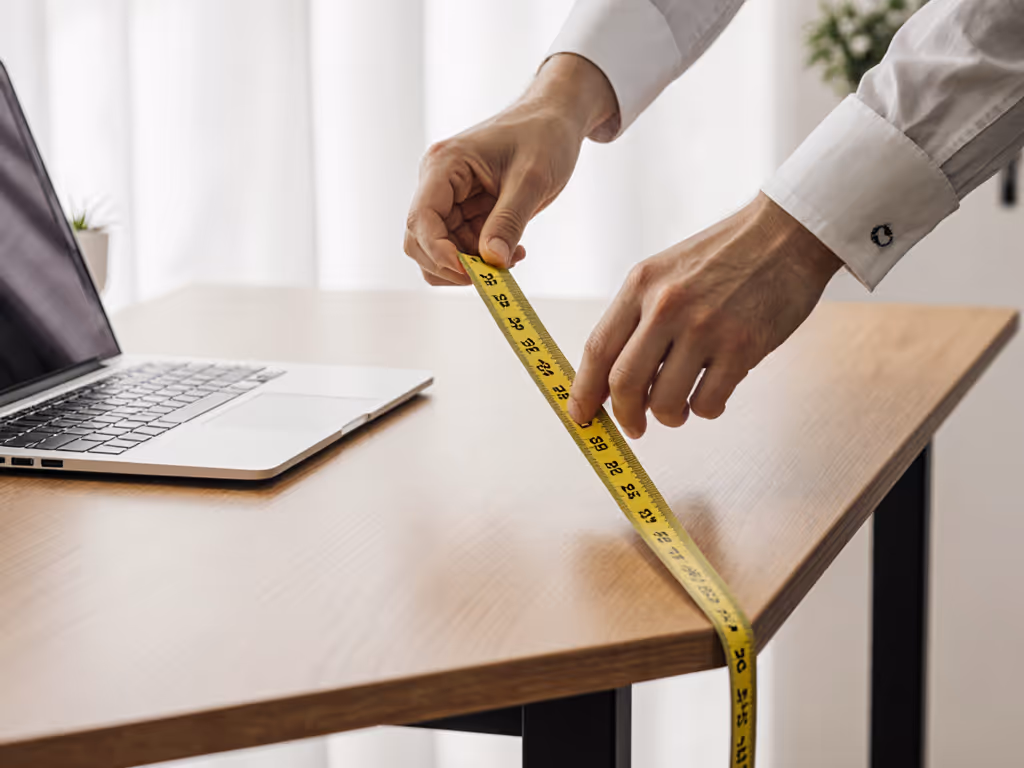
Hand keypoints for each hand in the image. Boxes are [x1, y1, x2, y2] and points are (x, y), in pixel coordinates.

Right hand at [404, 54, 617, 285]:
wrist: (557, 119)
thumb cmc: (544, 135)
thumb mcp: (532, 179)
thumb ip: (509, 221)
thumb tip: (492, 261)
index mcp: (445, 165)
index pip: (421, 218)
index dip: (438, 252)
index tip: (471, 273)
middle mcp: (438, 182)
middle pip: (421, 240)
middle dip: (451, 265)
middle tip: (492, 274)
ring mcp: (451, 198)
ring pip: (439, 249)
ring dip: (469, 265)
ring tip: (511, 257)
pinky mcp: (466, 211)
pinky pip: (462, 246)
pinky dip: (482, 259)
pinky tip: (513, 250)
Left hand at [568, 193, 843, 436]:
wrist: (786, 234)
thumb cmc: (724, 257)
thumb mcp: (666, 272)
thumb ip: (638, 318)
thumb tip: (613, 379)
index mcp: (641, 285)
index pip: (598, 349)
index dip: (584, 391)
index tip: (580, 415)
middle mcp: (667, 306)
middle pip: (624, 383)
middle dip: (625, 417)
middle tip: (634, 428)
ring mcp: (705, 328)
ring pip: (665, 402)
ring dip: (669, 417)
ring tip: (679, 409)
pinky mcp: (742, 347)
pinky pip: (708, 403)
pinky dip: (705, 410)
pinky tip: (711, 395)